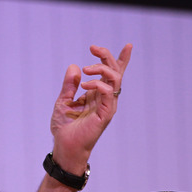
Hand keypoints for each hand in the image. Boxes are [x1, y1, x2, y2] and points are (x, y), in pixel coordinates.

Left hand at [49, 44, 132, 171]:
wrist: (64, 146)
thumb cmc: (65, 127)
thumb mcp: (63, 101)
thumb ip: (69, 85)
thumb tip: (74, 66)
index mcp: (96, 94)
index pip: (111, 74)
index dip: (121, 60)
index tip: (128, 46)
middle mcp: (104, 98)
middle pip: (115, 72)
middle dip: (107, 57)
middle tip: (93, 48)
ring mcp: (107, 106)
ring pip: (114, 80)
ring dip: (102, 69)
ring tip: (86, 68)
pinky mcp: (105, 114)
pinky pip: (108, 94)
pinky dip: (98, 85)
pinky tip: (85, 84)